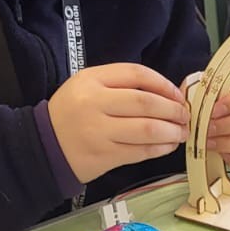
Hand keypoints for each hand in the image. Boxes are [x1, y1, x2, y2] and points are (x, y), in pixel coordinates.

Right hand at [49, 64, 190, 182]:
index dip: (164, 84)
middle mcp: (95, 103)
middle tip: (185, 116)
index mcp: (92, 80)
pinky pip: (140, 152)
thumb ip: (121, 84)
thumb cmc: (72, 112)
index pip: (137, 74)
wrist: (44, 145)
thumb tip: (166, 93)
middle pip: (145, 103)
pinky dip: (159, 148)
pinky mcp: (104, 156)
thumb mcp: (88, 85)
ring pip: (147, 130)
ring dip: (171, 131)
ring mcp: (99, 132)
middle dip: (173, 110)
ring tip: (182, 132)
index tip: (177, 94)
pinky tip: (168, 145)